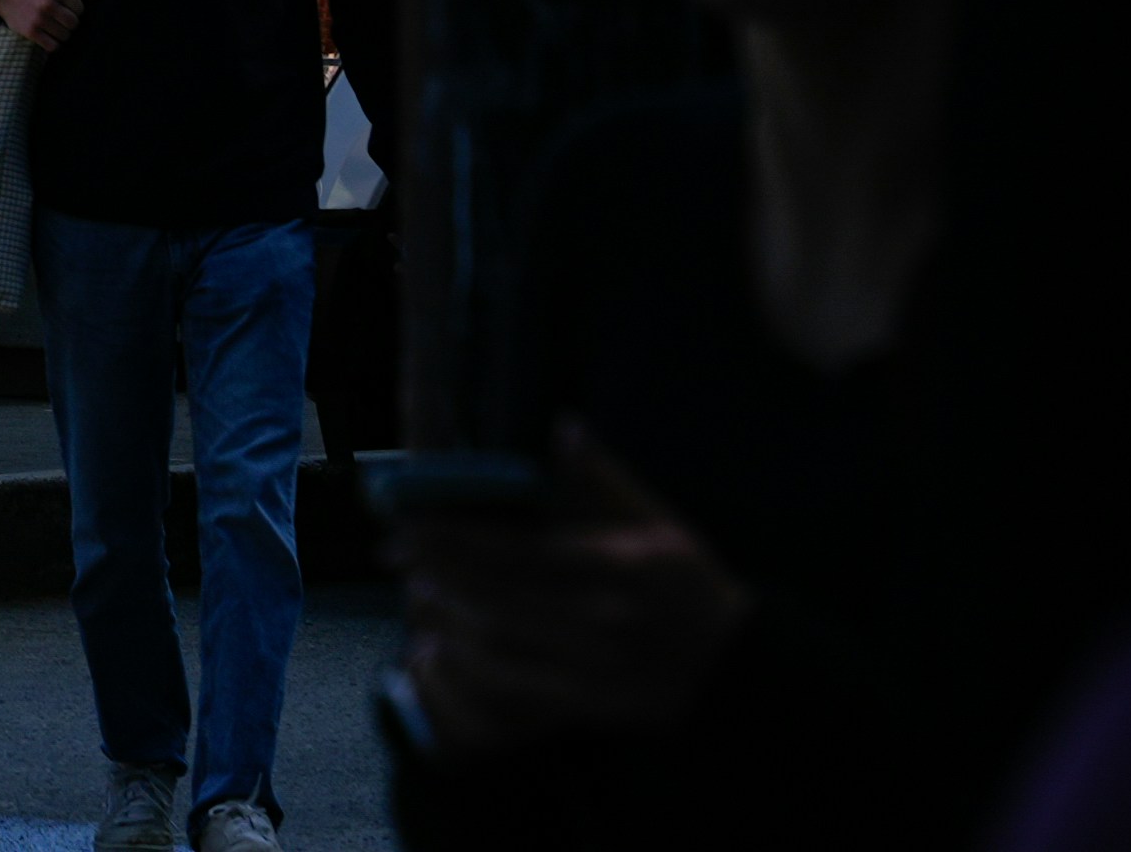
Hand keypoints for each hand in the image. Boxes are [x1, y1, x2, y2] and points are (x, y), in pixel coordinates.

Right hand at [0, 0, 96, 51]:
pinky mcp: (30, 31)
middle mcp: (48, 4)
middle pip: (73, 24)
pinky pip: (52, 46)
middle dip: (69, 23)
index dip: (74, 10)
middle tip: (60, 20)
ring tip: (53, 27)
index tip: (65, 9)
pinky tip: (47, 36)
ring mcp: (38, 19)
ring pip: (64, 36)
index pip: (80, 9)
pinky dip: (52, 44)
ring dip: (61, 34)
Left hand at [394, 430, 751, 751]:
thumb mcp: (659, 523)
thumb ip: (604, 480)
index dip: (456, 540)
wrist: (736, 667)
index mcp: (617, 567)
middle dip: (439, 575)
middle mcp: (603, 618)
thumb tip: (563, 426)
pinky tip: (449, 648)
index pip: (519, 551)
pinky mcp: (591, 704)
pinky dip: (475, 670)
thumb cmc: (690, 585)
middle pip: (499, 597)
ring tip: (416, 595)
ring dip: (449, 620)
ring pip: (502, 646)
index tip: (410, 525)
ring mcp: (596, 667)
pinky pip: (519, 692)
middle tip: (394, 554)